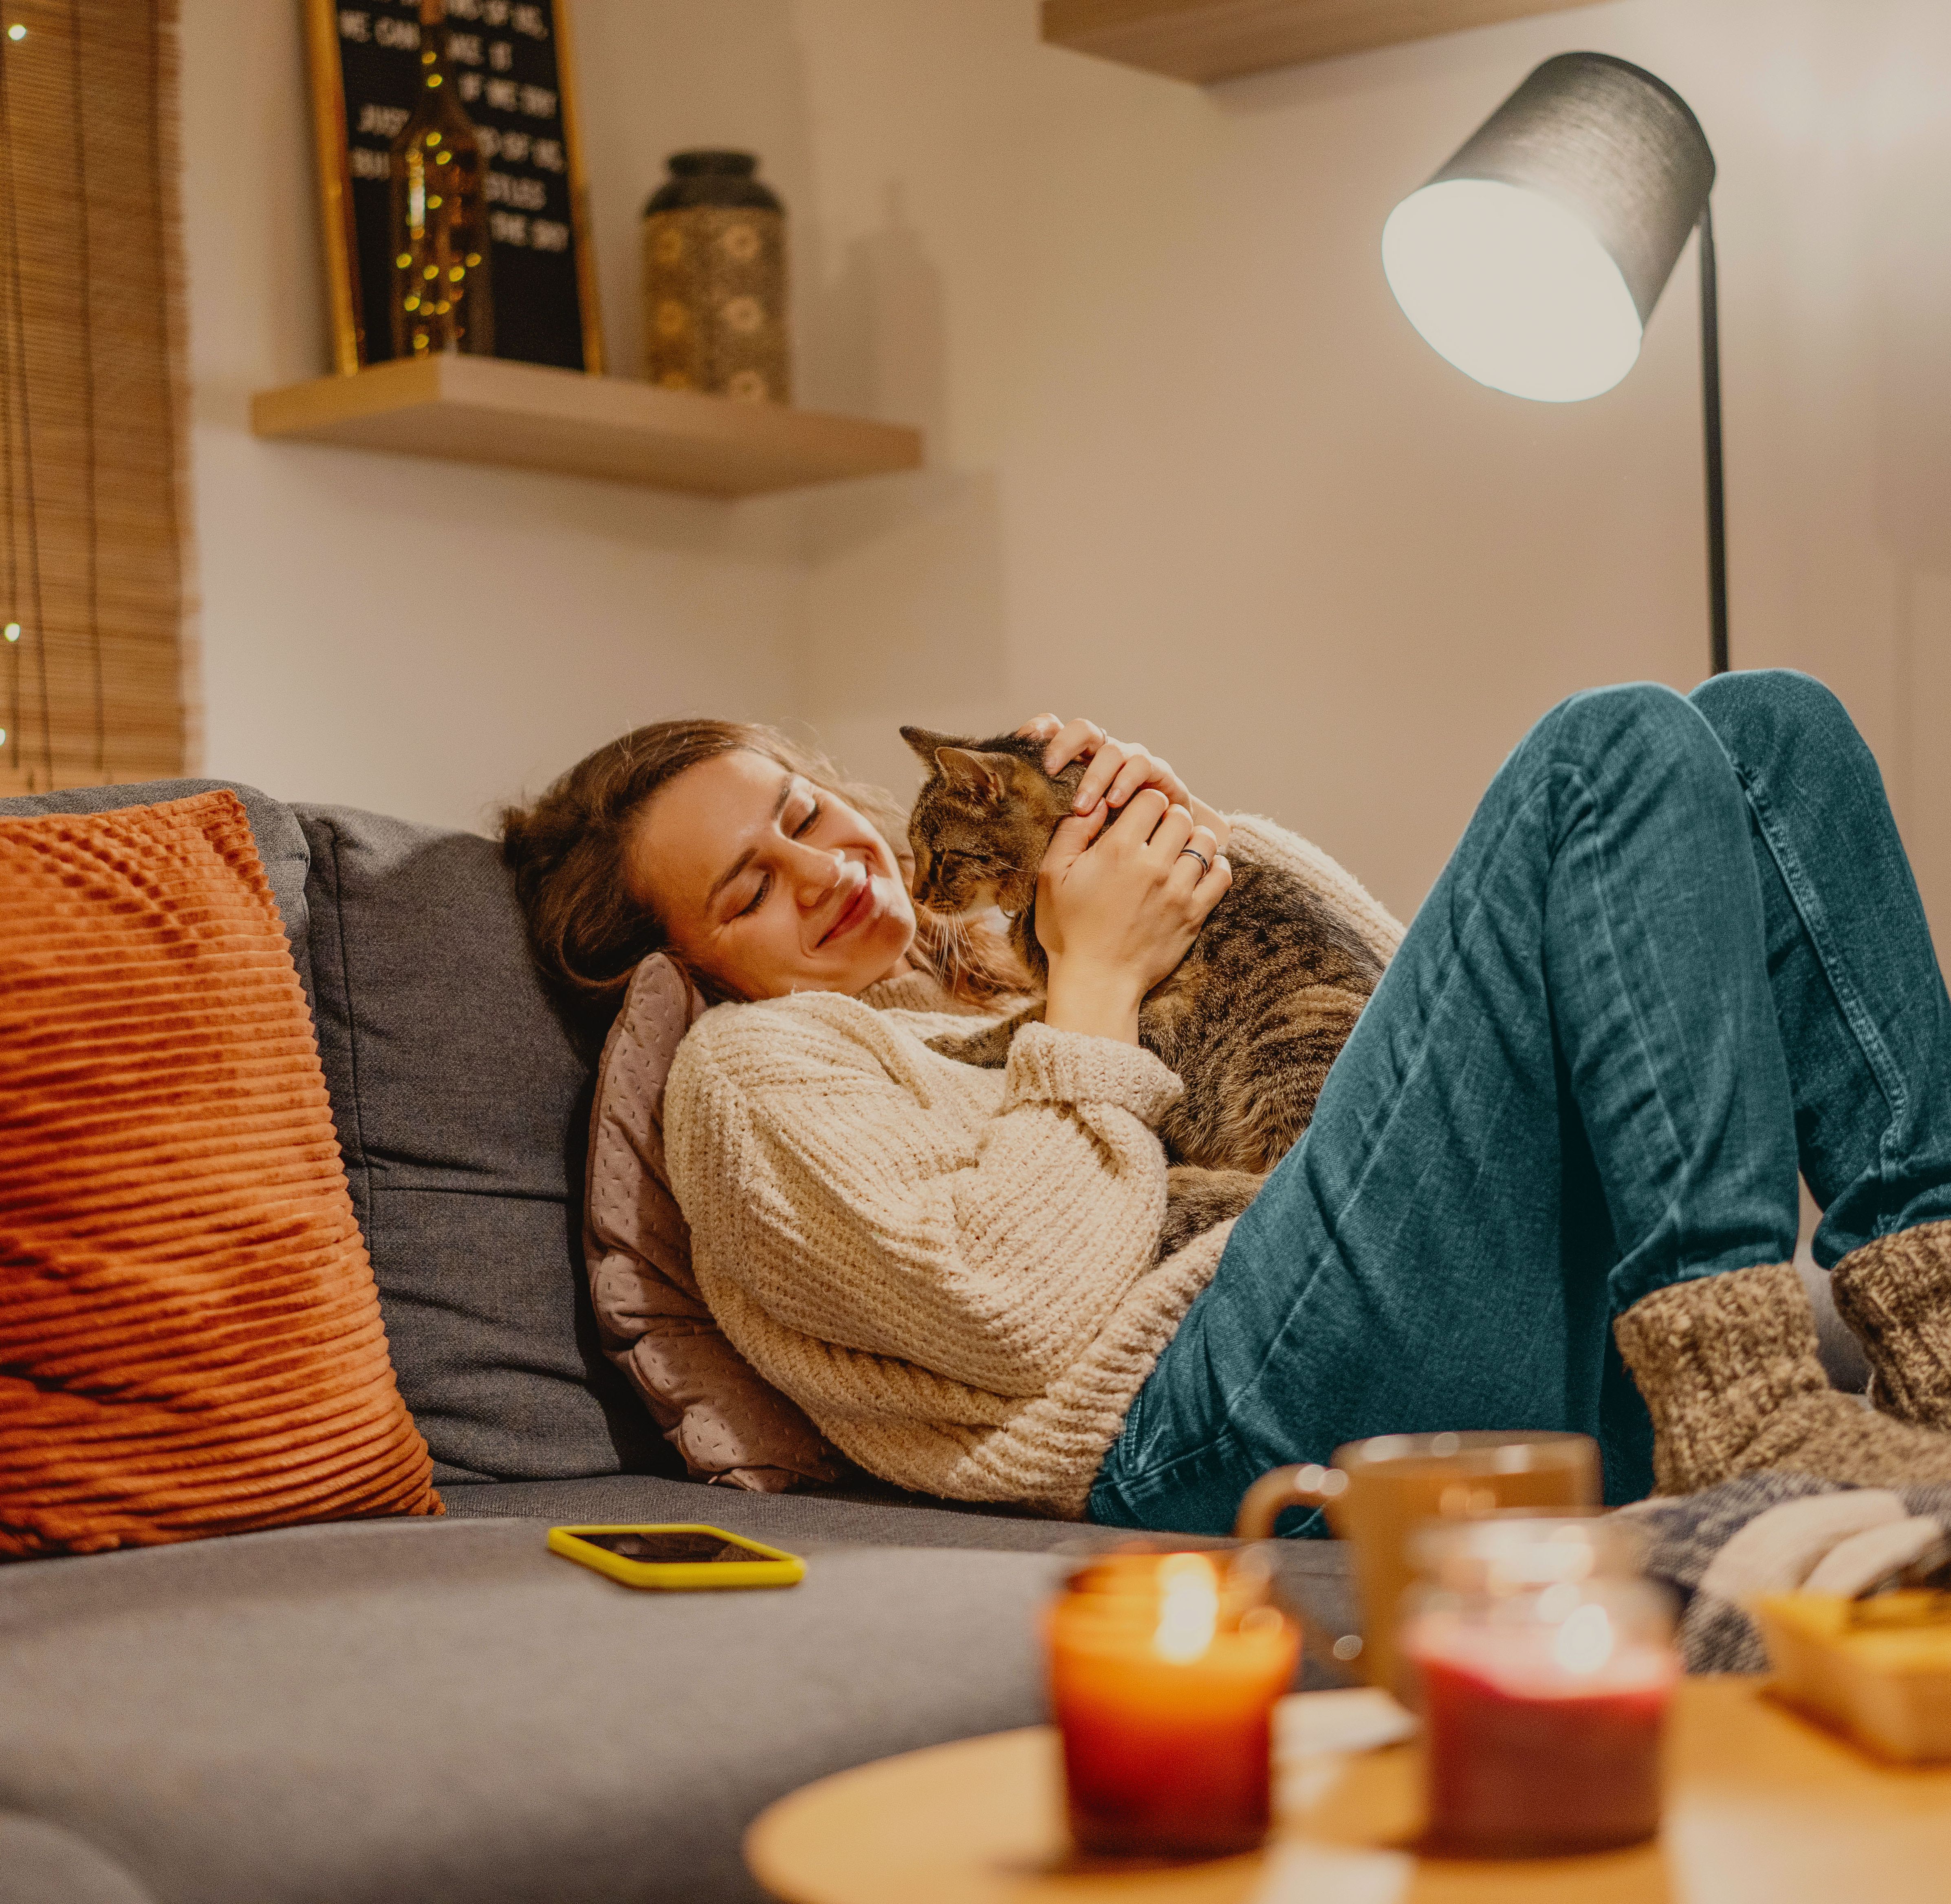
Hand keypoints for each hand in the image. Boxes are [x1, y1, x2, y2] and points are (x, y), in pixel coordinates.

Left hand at [1017, 714, 1230, 854]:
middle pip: (1084, 730)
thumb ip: (1050, 815)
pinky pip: (1141, 765)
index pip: (1056, 729)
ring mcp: (1131, 760)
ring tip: (1082, 807)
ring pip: (1111, 750)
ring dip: (1095, 777)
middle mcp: (1103, 755)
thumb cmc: (1109, 841)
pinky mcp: (1159, 772)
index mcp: (1078, 761)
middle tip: (1049, 770)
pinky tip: (1114, 802)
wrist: (1160, 849)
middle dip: (1065, 746)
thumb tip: (1011, 817)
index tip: (1025, 740)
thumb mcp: (1073, 829)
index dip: (1040, 729)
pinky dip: (1126, 781)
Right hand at [1034, 788, 1231, 1043]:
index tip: (1136, 817)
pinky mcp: (1194, 914)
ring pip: (1205, 843)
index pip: (1151, 799)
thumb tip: (1096, 803)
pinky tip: (1198, 871)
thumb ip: (1072, 832)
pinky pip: (1222, 876)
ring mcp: (1178, 891)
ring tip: (1178, 852)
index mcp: (1117, 850)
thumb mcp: (1051, 876)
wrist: (1096, 982)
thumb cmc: (1068, 930)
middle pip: (1181, 816)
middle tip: (1157, 834)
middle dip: (1169, 818)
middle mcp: (1153, 866)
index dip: (1144, 803)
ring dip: (1193, 841)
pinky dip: (1216, 867)